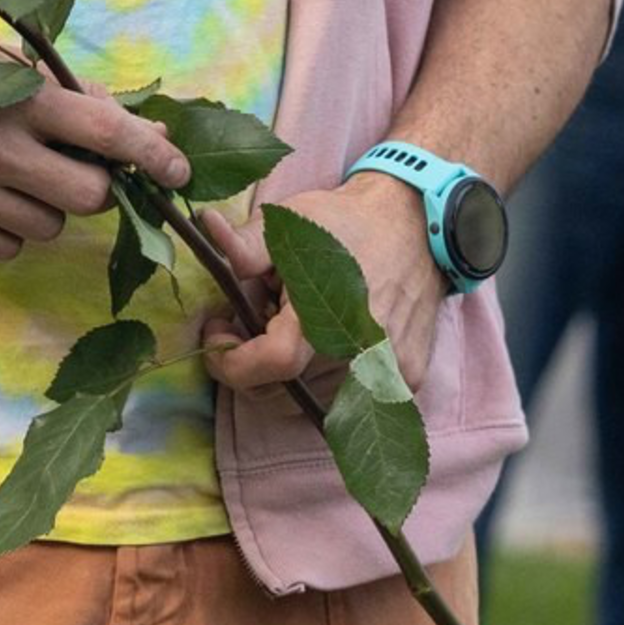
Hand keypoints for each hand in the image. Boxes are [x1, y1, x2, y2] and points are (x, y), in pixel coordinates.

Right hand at [0, 62, 192, 258]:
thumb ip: (70, 95)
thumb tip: (148, 131)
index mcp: (13, 94)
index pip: (107, 130)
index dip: (153, 154)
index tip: (180, 171)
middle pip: (90, 195)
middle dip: (92, 186)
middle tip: (65, 167)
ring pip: (50, 226)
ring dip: (43, 205)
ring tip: (4, 175)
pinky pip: (9, 248)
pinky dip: (5, 228)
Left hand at [198, 175, 444, 395]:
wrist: (417, 224)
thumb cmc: (345, 222)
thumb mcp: (288, 223)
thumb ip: (244, 246)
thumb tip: (206, 229)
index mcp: (327, 314)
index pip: (270, 366)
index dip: (231, 362)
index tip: (217, 335)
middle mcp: (361, 351)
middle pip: (285, 393)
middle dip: (252, 368)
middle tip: (247, 327)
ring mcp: (389, 370)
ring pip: (314, 402)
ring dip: (289, 375)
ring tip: (288, 328)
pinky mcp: (407, 378)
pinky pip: (351, 399)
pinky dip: (325, 378)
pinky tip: (324, 339)